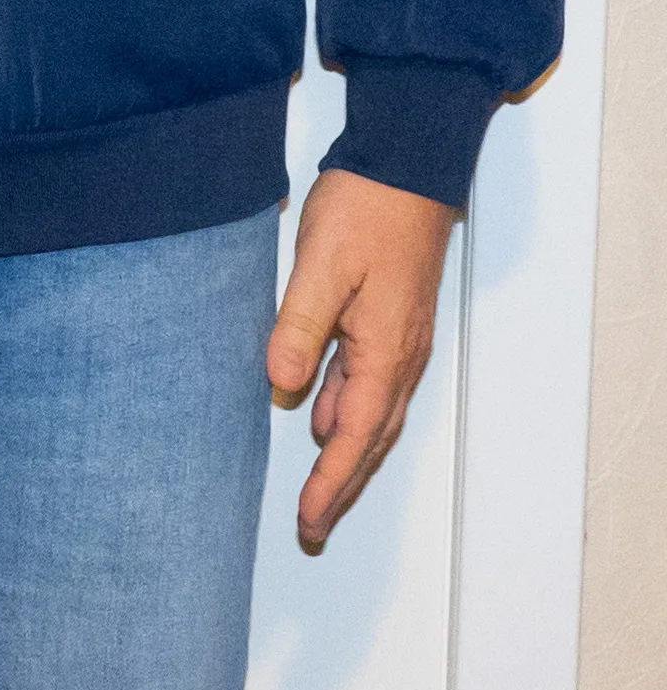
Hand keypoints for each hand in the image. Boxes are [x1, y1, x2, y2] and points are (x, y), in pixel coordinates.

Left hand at [266, 167, 455, 552]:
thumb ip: (300, 327)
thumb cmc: (367, 209)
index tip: (309, 519)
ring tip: (317, 485)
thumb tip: (281, 387)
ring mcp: (398, 338)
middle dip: (342, 485)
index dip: (331, 482)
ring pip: (371, 414)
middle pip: (371, 438)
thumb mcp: (322, 266)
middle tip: (313, 525)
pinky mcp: (390, 319)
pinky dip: (346, 410)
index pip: (355, 436)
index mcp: (384, 351)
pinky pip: (367, 383)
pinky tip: (321, 414)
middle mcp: (399, 355)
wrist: (408, 164)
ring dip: (345, 453)